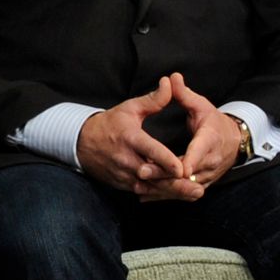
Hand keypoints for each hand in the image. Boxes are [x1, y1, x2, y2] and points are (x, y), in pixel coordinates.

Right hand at [76, 78, 188, 192]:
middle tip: (197, 187)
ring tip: (195, 193)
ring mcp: (124, 174)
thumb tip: (170, 83)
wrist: (82, 143)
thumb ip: (153, 99)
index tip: (181, 168)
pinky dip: (162, 194)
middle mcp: (126, 159)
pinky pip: (144, 192)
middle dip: (175, 183)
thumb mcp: (129, 108)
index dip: (165, 160)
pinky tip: (181, 196)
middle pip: (153, 175)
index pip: (149, 150)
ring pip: (151, 187)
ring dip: (173, 192)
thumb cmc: (110, 124)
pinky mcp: (123, 184)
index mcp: (129, 138)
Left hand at [132, 74, 241, 202]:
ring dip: (162, 187)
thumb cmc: (215, 122)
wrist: (234, 142)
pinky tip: (144, 194)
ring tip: (138, 185)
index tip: (177, 166)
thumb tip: (172, 77)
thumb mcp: (202, 105)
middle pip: (187, 172)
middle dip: (165, 174)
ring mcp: (206, 175)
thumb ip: (184, 94)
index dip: (188, 159)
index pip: (199, 151)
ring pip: (183, 186)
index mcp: (210, 139)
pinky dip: (164, 194)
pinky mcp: (200, 184)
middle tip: (142, 171)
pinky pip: (182, 192)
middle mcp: (210, 161)